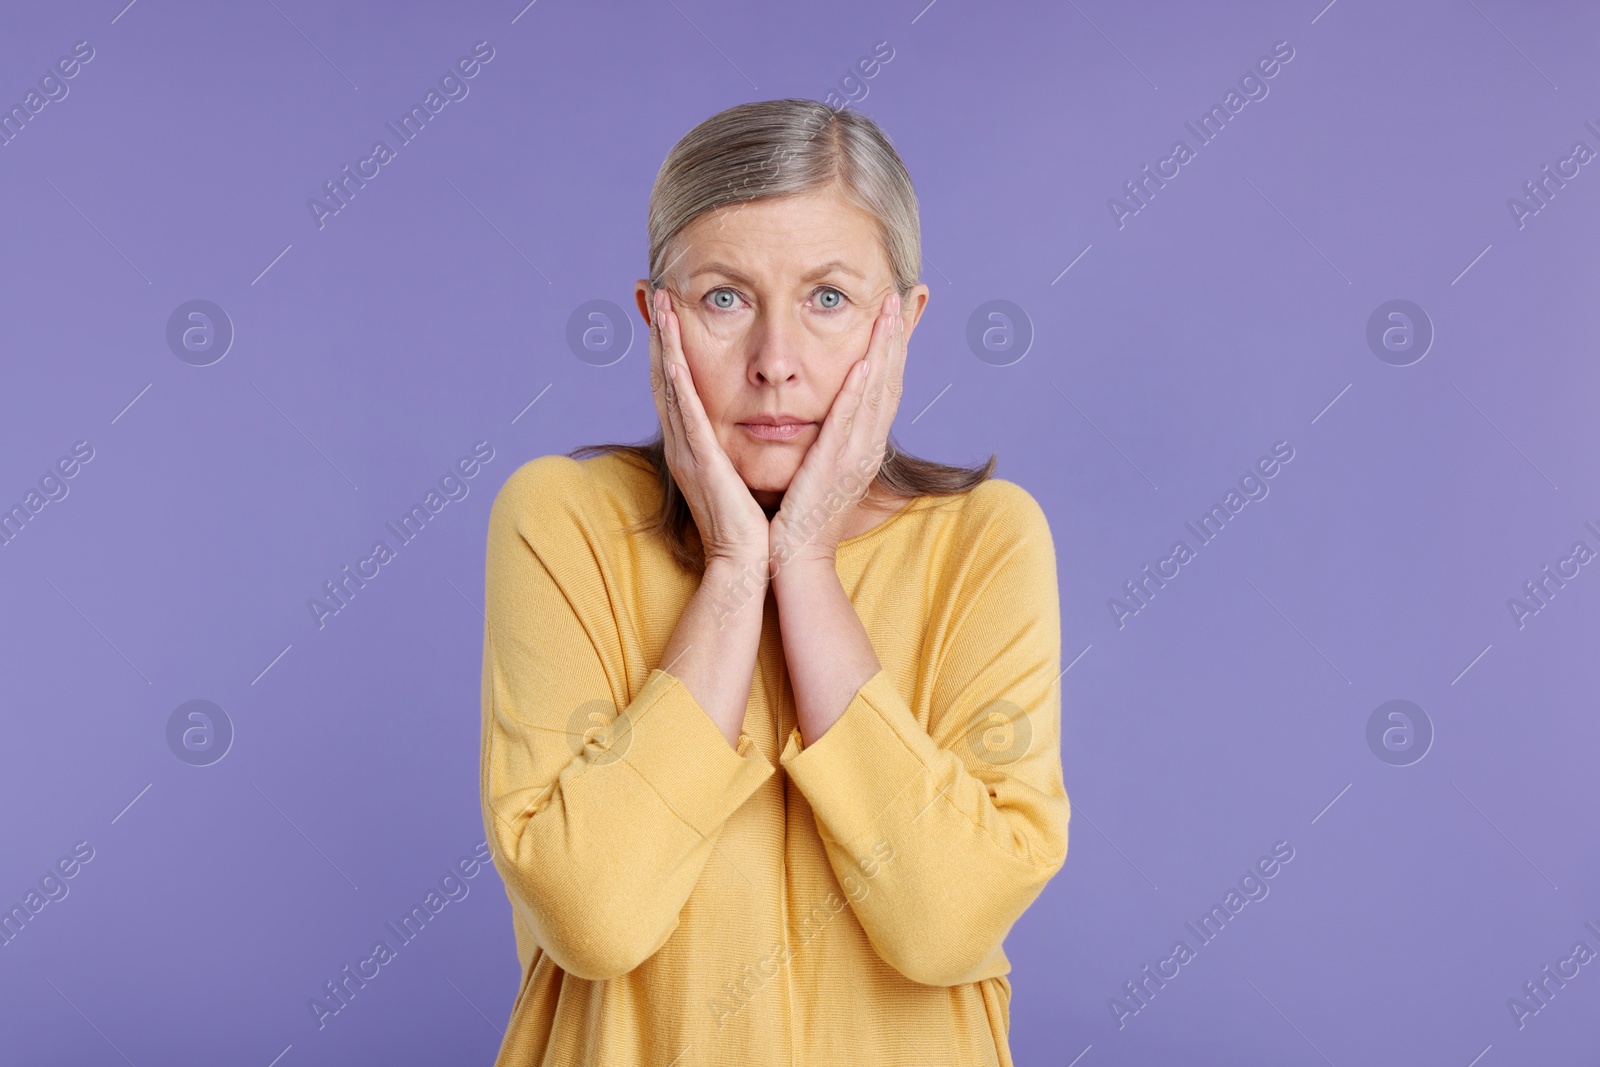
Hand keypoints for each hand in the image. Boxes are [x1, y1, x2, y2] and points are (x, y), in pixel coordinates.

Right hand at [647, 286, 770, 570]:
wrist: (746, 562)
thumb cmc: (748, 524)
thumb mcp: (738, 475)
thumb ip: (734, 450)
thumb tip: (746, 427)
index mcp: (695, 445)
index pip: (679, 387)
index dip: (669, 349)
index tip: (670, 315)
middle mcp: (684, 444)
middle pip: (665, 379)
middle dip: (659, 337)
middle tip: (656, 296)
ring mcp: (688, 451)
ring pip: (670, 387)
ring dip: (662, 346)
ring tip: (660, 309)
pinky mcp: (700, 461)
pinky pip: (685, 414)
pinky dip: (675, 381)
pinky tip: (669, 354)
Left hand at [769, 291, 906, 568]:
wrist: (797, 557)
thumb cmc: (800, 515)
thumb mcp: (819, 466)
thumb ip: (826, 437)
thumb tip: (823, 411)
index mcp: (864, 443)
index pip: (884, 384)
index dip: (893, 346)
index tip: (897, 310)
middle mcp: (868, 445)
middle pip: (890, 380)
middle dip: (897, 336)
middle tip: (904, 295)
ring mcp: (856, 456)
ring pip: (877, 393)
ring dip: (884, 351)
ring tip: (888, 312)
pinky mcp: (835, 467)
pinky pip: (849, 423)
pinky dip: (858, 393)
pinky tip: (863, 364)